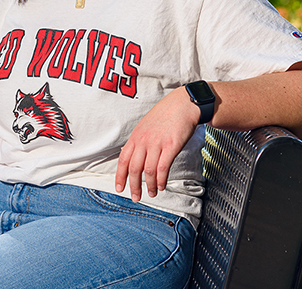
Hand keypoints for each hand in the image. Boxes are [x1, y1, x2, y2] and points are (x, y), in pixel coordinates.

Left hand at [115, 87, 200, 201]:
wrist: (182, 105)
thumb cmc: (164, 116)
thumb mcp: (145, 126)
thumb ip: (138, 141)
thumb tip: (131, 156)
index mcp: (135, 137)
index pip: (123, 160)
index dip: (120, 176)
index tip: (119, 188)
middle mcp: (143, 141)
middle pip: (134, 169)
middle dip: (134, 186)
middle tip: (136, 197)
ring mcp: (157, 143)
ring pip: (148, 171)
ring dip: (150, 186)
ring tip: (152, 193)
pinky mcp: (171, 146)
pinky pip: (163, 167)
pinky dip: (161, 179)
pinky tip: (162, 186)